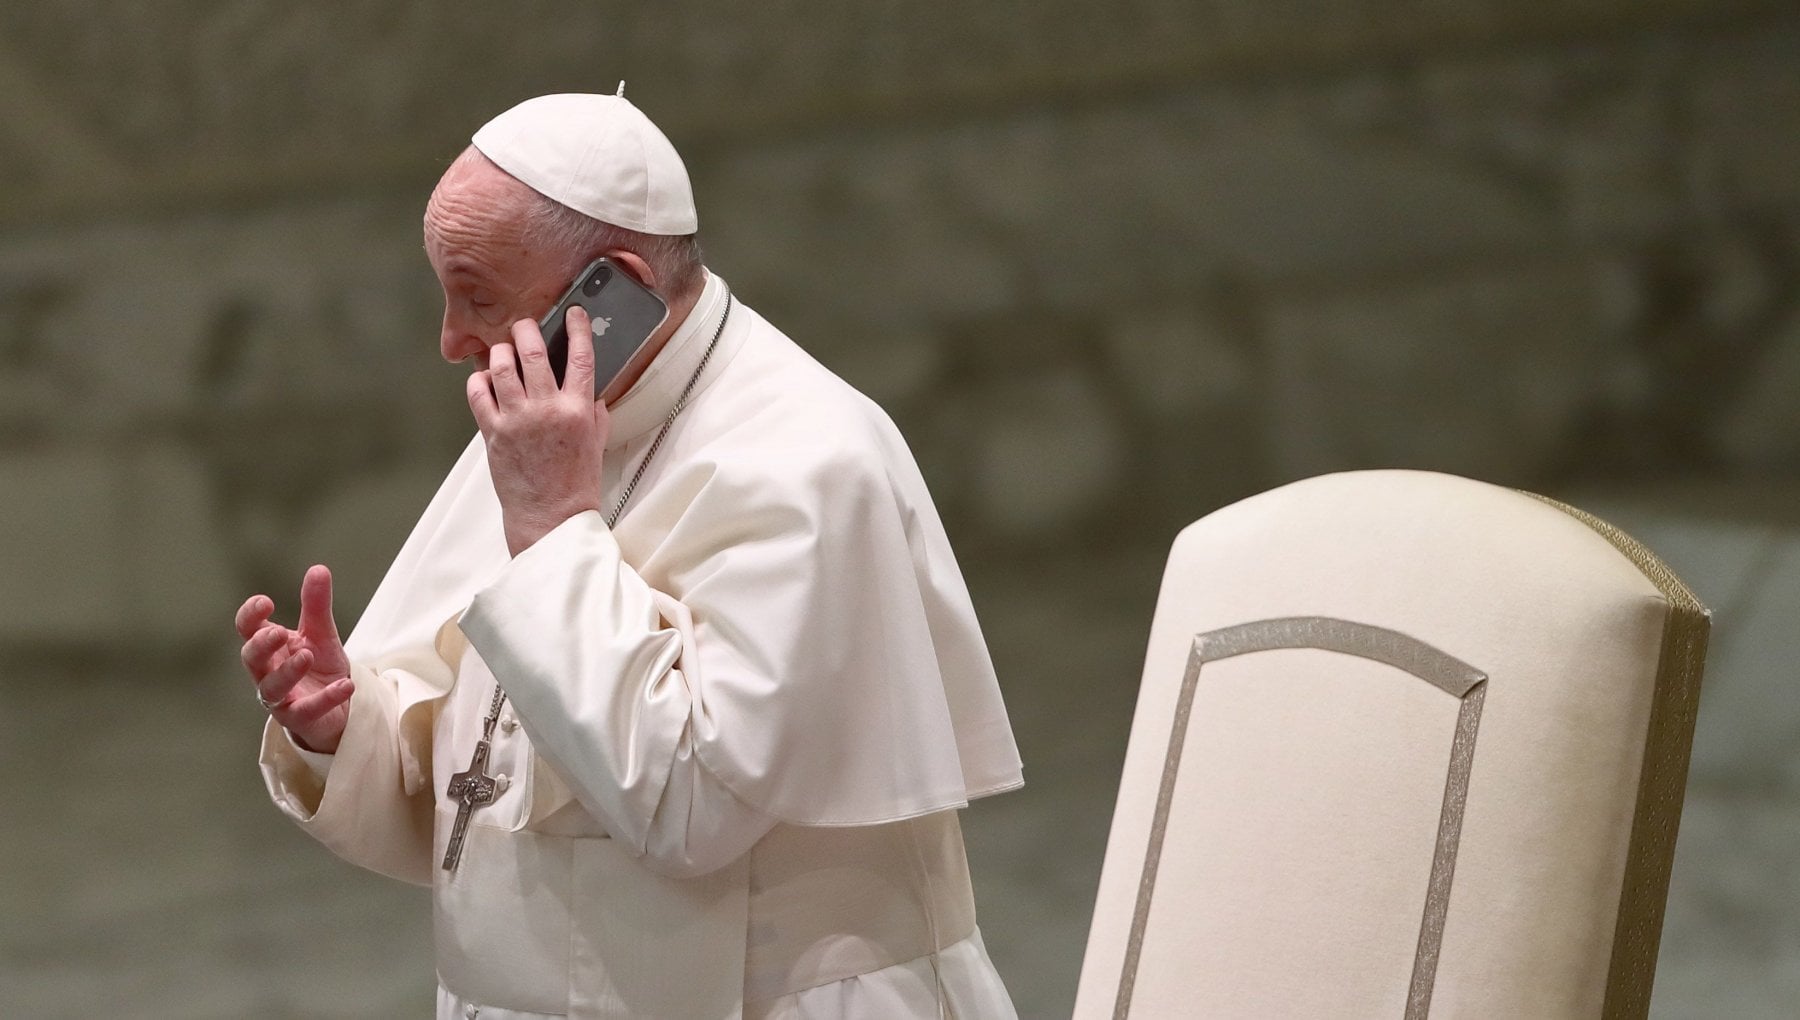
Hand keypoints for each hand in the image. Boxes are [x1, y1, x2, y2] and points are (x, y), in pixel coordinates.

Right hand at [236, 564, 353, 752]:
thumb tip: (319, 569)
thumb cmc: (319, 666)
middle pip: (251, 659)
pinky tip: (346, 686)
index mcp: (269, 647)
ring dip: (288, 671)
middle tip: (278, 633)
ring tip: (307, 655)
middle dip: (261, 645)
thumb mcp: (321, 633)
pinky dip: (326, 699)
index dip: (250, 616)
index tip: (266, 602)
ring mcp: (280, 697)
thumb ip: (317, 605)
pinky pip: (307, 711)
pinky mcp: (299, 718)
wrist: (337, 705)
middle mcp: (267, 671)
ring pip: (271, 688)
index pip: (247, 629)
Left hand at [468, 306, 610, 555]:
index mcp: (578, 409)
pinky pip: (478, 393)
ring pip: (503, 365)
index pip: (581, 356)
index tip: (575, 314)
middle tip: (526, 325)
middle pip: (533, 350)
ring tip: (504, 351)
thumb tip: (592, 394)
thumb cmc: (576, 483)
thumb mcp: (597, 443)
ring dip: (502, 351)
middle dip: (527, 328)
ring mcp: (517, 419)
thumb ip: (594, 413)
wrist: (551, 516)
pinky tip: (486, 380)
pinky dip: (480, 380)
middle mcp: (547, 409)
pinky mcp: (493, 432)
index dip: (578, 328)